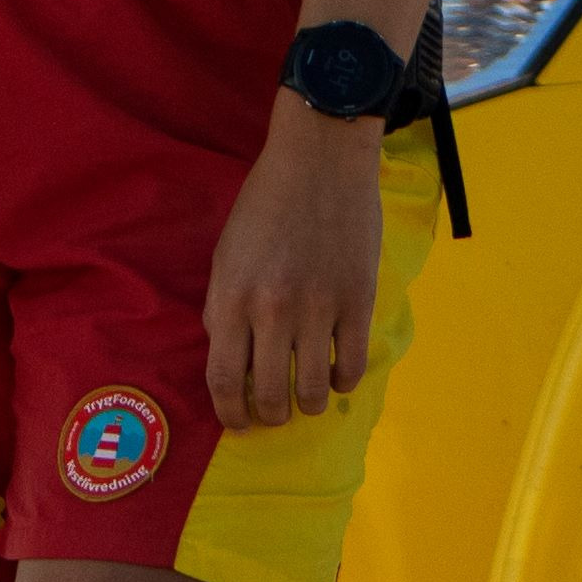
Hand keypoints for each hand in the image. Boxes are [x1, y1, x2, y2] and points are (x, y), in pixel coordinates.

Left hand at [203, 103, 390, 434]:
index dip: (229, 413)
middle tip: (275, 414)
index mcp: (230, 298)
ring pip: (314, 390)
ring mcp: (318, 309)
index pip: (223, 380)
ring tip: (309, 400)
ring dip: (310, 405)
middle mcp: (271, 312)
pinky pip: (352, 365)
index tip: (239, 422)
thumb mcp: (225, 253)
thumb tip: (230, 357)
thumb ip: (222, 307)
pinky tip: (339, 376)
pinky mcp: (358, 301)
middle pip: (269, 395)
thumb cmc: (265, 202)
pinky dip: (345, 382)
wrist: (320, 159)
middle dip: (270, 415)